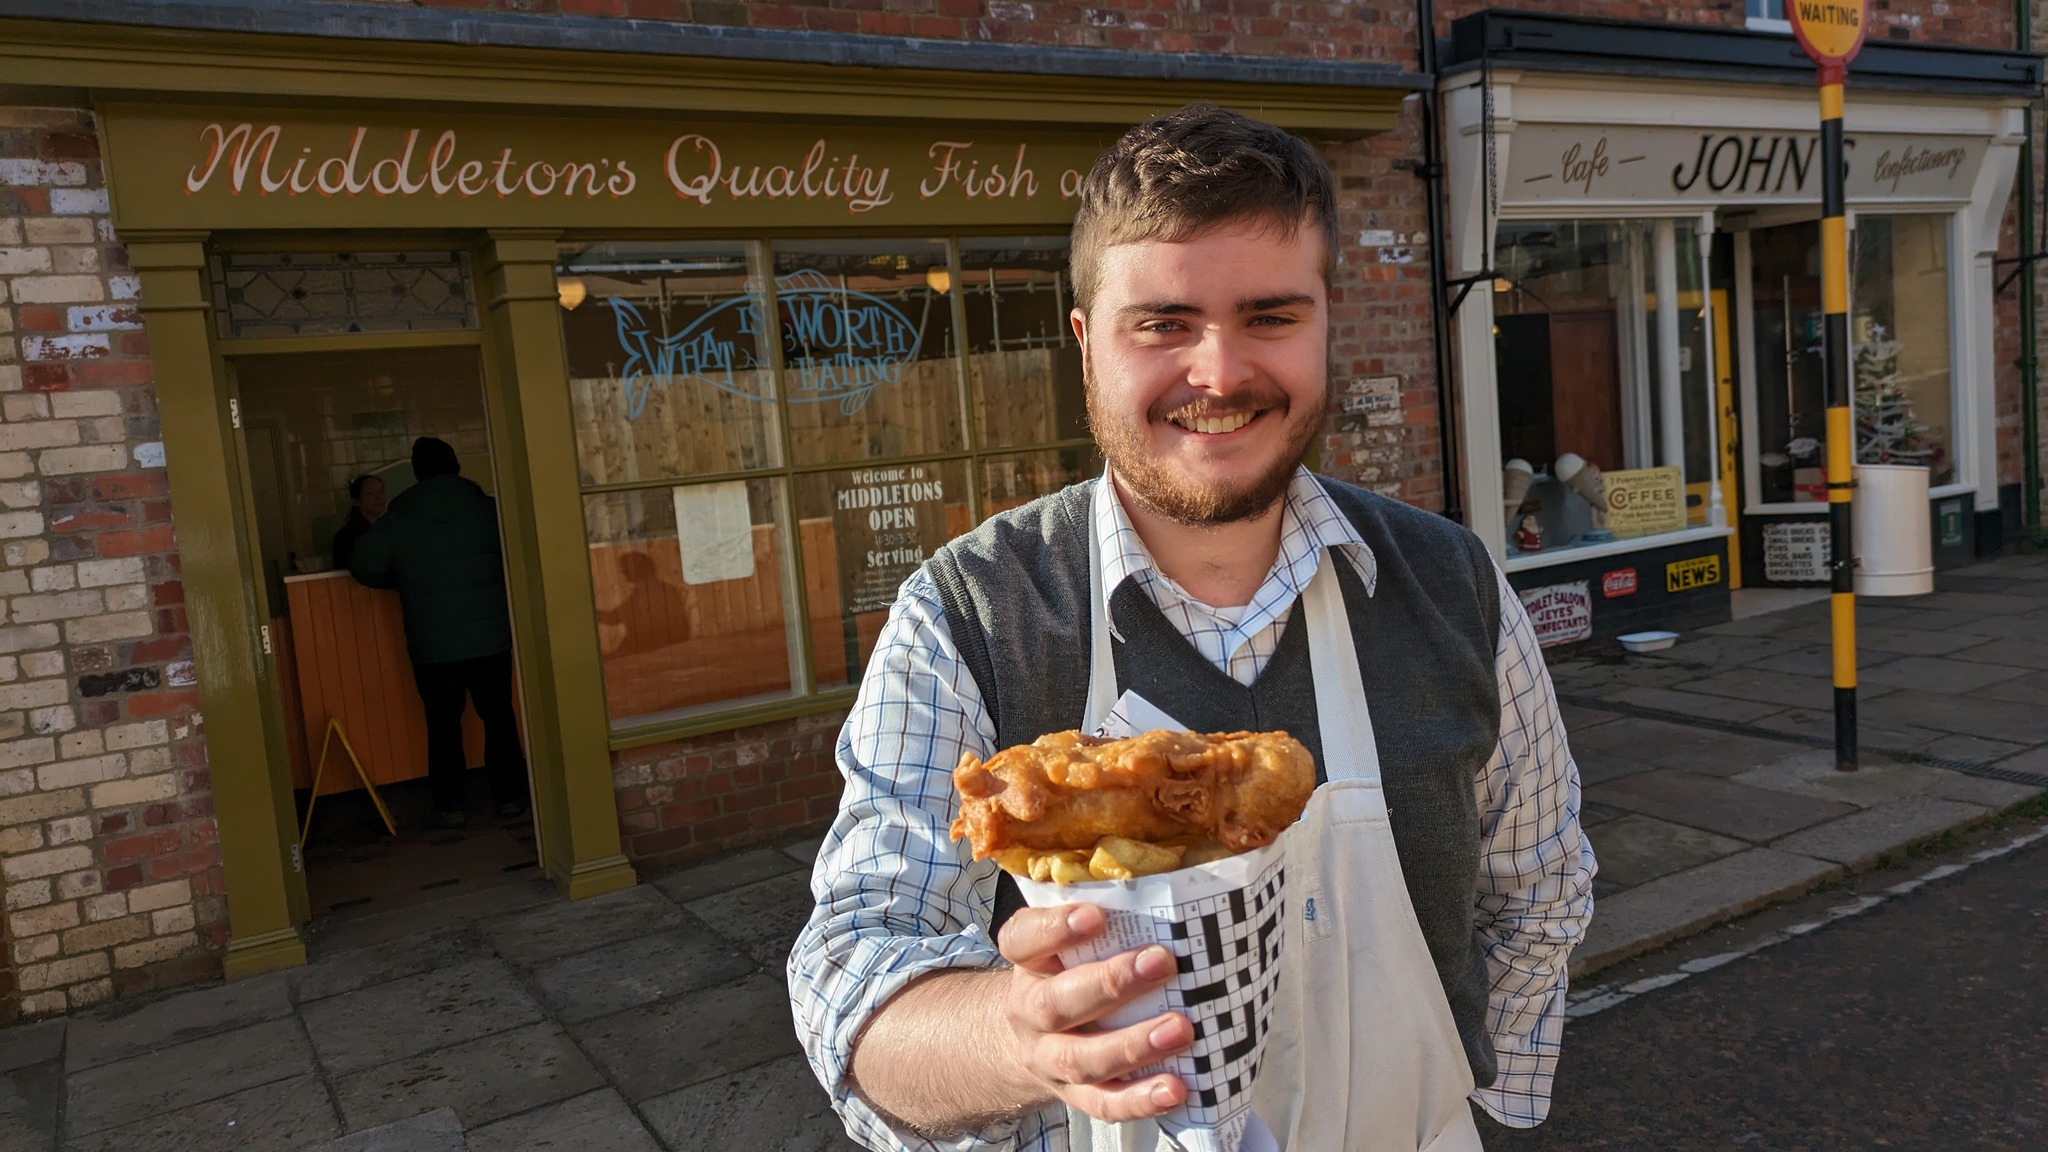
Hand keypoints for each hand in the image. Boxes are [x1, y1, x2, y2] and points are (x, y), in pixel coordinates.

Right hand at [996, 903, 1193, 1123]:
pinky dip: (1139, 1099)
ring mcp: (1050, 1059)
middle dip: (1110, 983)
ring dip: (1134, 1045)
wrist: (1031, 1037)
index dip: (1055, 929)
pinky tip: (1175, 1088)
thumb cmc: (1068, 971)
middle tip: (1161, 961)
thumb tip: (1172, 873)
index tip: (1096, 914)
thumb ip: (1102, 913)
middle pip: (1057, 1004)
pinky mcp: (1075, 1095)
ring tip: (1181, 1028)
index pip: (1023, 941)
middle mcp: (1030, 1012)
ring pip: (1083, 1058)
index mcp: (1028, 963)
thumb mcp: (1067, 941)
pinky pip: (1104, 1103)